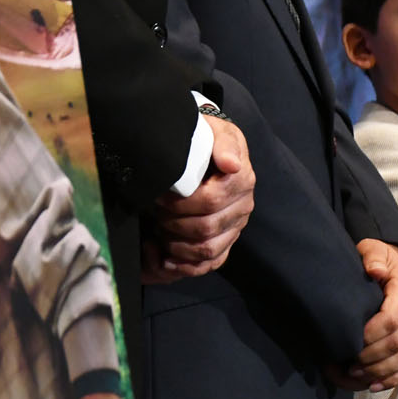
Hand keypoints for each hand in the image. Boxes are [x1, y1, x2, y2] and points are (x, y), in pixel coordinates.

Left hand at [142, 114, 254, 283]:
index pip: (211, 201)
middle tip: (155, 210)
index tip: (160, 195)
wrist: (207, 149)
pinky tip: (163, 257)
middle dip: (173, 223)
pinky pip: (207, 264)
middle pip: (206, 228)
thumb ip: (224, 144)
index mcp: (241, 181)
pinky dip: (183, 266)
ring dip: (176, 245)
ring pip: (206, 250)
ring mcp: (234, 228)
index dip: (181, 203)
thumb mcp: (215, 132)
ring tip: (159, 229)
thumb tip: (231, 164)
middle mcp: (242, 207)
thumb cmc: (206, 141)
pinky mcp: (225, 243)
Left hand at [339, 240, 397, 391]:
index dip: (370, 335)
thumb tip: (375, 271)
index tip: (350, 341)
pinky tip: (373, 385)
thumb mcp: (374, 249)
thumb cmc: (381, 261)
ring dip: (381, 371)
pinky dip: (394, 378)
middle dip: (371, 357)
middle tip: (348, 363)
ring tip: (356, 375)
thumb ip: (373, 257)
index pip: (391, 319)